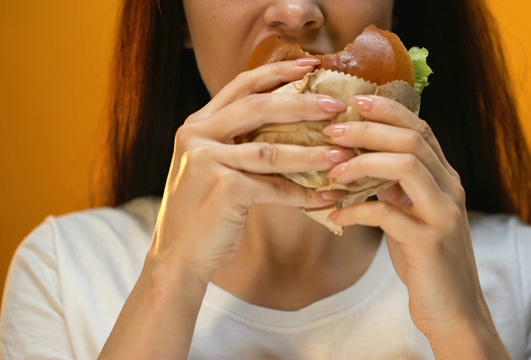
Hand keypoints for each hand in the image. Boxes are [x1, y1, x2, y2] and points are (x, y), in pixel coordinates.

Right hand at [149, 59, 353, 283]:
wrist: (177, 257)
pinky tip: (326, 196)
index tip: (311, 66)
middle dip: (302, 103)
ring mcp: (206, 160)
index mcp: (198, 124)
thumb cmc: (204, 213)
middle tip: (336, 105)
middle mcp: (198, 135)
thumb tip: (292, 127)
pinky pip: (274, 187)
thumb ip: (239, 143)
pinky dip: (303, 193)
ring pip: (271, 149)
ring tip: (343, 153)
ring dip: (312, 153)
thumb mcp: (214, 167)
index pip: (242, 85)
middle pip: (259, 107)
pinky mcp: (222, 188)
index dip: (278, 72)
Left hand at [324, 95, 508, 357]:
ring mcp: (443, 214)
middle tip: (332, 130)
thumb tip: (361, 163)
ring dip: (362, 162)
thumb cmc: (426, 262)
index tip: (354, 101)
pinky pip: (386, 214)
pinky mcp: (429, 242)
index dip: (387, 110)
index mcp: (445, 178)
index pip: (420, 128)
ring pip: (406, 165)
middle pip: (411, 138)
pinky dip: (355, 210)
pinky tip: (334, 215)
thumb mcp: (412, 217)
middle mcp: (450, 189)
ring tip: (332, 170)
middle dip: (368, 129)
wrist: (454, 312)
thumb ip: (395, 189)